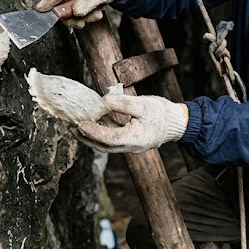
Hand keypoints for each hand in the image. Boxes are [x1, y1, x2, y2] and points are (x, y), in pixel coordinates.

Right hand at [35, 0, 127, 28]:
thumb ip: (87, 3)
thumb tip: (74, 12)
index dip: (47, 3)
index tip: (38, 11)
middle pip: (62, 5)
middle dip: (77, 16)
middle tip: (94, 17)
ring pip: (69, 9)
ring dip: (84, 15)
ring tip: (98, 13)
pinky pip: (74, 7)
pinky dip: (85, 12)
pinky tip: (96, 9)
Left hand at [73, 94, 187, 152]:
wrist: (177, 122)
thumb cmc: (162, 112)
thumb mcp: (143, 104)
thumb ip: (122, 103)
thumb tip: (103, 101)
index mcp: (135, 139)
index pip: (108, 138)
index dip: (92, 131)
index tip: (80, 123)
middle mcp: (131, 147)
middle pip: (103, 146)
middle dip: (86, 137)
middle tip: (71, 126)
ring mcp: (130, 146)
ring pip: (106, 145)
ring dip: (90, 137)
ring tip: (76, 126)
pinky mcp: (130, 141)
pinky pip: (111, 140)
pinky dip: (100, 134)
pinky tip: (91, 125)